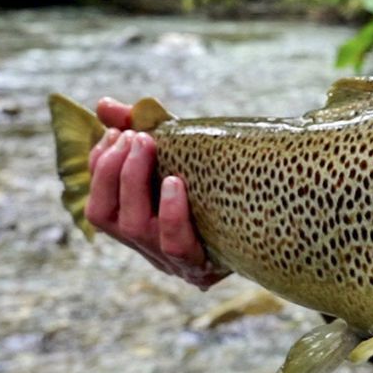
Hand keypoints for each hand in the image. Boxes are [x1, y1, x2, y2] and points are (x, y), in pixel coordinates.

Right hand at [85, 97, 228, 288]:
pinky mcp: (201, 267)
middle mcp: (146, 245)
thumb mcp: (181, 155)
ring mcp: (171, 261)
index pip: (98, 203)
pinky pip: (176, 245)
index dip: (99, 167)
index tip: (115, 133)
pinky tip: (176, 183)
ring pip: (135, 227)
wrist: (273, 217)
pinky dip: (172, 212)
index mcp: (135, 224)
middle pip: (105, 215)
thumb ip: (141, 130)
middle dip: (114, 170)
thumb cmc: (218, 183)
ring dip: (135, 182)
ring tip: (148, 147)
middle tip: (136, 137)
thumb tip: (104, 105)